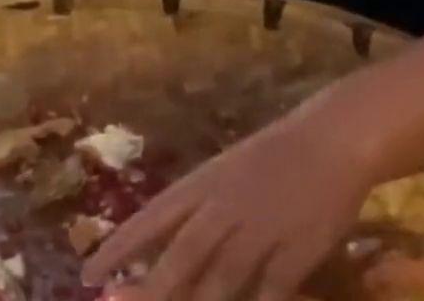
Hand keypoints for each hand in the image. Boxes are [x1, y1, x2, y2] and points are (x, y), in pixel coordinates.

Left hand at [84, 82, 373, 300]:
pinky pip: (268, 293)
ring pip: (219, 282)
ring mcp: (262, 231)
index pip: (153, 216)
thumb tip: (158, 243)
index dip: (120, 246)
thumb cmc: (277, 153)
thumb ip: (197, 206)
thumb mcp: (227, 169)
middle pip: (181, 257)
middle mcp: (227, 207)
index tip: (88, 273)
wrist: (335, 139)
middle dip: (149, 290)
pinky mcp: (296, 252)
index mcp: (207, 181)